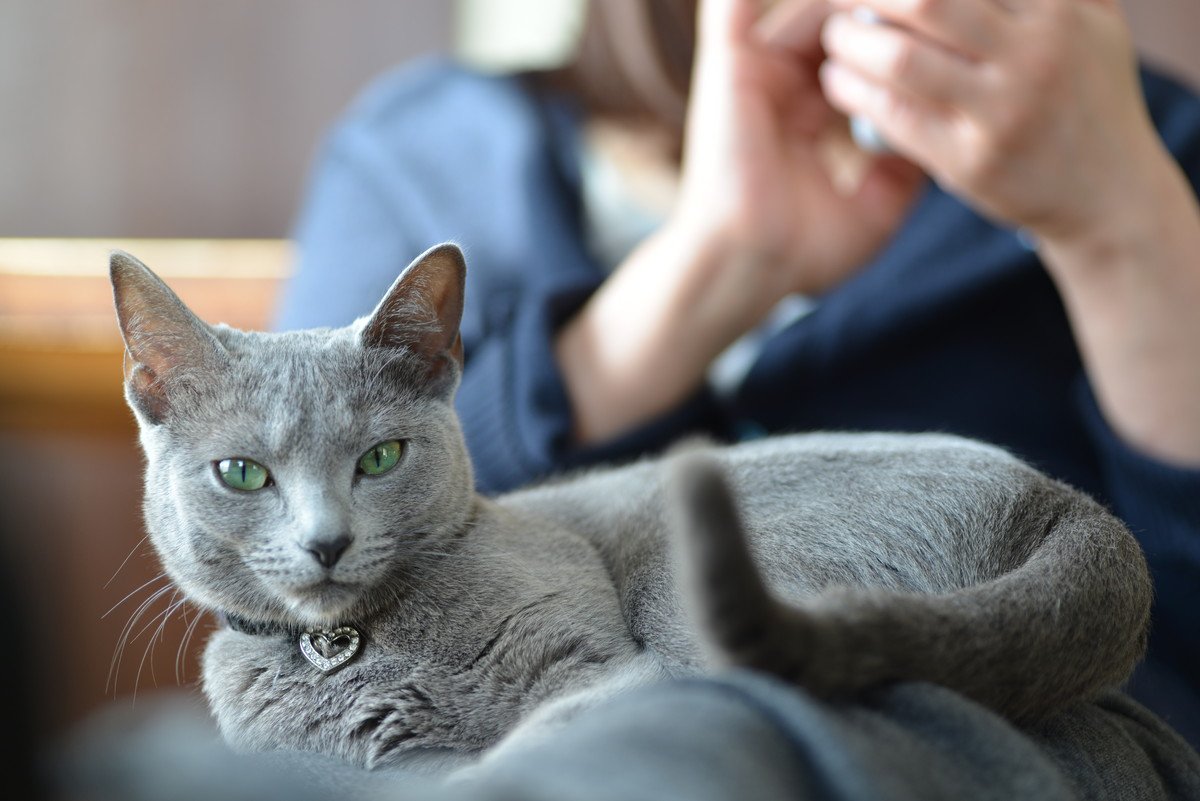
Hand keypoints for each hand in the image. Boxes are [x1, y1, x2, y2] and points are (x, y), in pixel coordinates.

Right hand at [672, 0, 922, 302]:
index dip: (907, 36)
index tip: (956, 38)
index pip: (862, 52)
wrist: (747, 269)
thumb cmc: (800, 254)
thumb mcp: (874, 210)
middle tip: (941, 5)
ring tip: (917, 0)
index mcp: (806, 112)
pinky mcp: (728, 63)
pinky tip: (844, 2)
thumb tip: (940, 136)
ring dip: (864, 0)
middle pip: (841, 16)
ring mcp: (753, 69)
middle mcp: (778, 83)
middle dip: (893, 10)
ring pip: (815, 3)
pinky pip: (736, 4)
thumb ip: (902, 166)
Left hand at [818, 0, 1158, 245]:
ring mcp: (1002, 111)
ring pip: (902, 60)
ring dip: (852, 42)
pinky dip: (856, 93)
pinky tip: (838, 83)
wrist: (1110, 194)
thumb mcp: (1094, 21)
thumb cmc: (1091, 96)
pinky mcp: (972, 161)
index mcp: (1058, 10)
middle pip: (926, 2)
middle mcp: (1034, 55)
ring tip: (835, 38)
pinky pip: (896, 117)